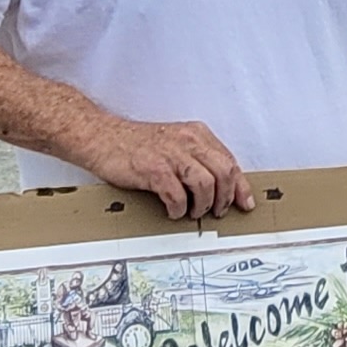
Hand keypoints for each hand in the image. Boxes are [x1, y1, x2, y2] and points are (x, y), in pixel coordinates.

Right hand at [79, 113, 253, 218]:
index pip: (229, 161)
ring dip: (203, 204)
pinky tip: (172, 210)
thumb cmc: (136, 145)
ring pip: (205, 184)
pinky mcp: (153, 168)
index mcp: (195, 134)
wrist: (102, 138)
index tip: (245, 203)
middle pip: (224, 172)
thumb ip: (197, 160)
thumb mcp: (174, 145)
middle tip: (216, 211)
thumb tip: (219, 187)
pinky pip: (177, 195)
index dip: (240, 186)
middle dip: (224, 198)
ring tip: (193, 212)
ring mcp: (170, 154)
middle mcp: (187, 141)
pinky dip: (178, 208)